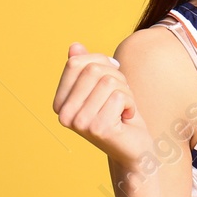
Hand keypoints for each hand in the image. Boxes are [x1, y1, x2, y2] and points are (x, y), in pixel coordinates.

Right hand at [52, 43, 151, 168]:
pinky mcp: (97, 128)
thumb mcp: (102, 86)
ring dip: (125, 92)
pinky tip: (127, 119)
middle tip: (120, 98)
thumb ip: (86, 67)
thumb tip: (75, 46)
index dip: (101, 63)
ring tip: (123, 109)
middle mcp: (64, 114)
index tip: (111, 81)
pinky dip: (131, 104)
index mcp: (60, 103)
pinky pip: (120, 96)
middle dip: (116, 78)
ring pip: (109, 82)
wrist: (135, 149)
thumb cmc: (119, 115)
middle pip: (93, 70)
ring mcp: (79, 123)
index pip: (76, 62)